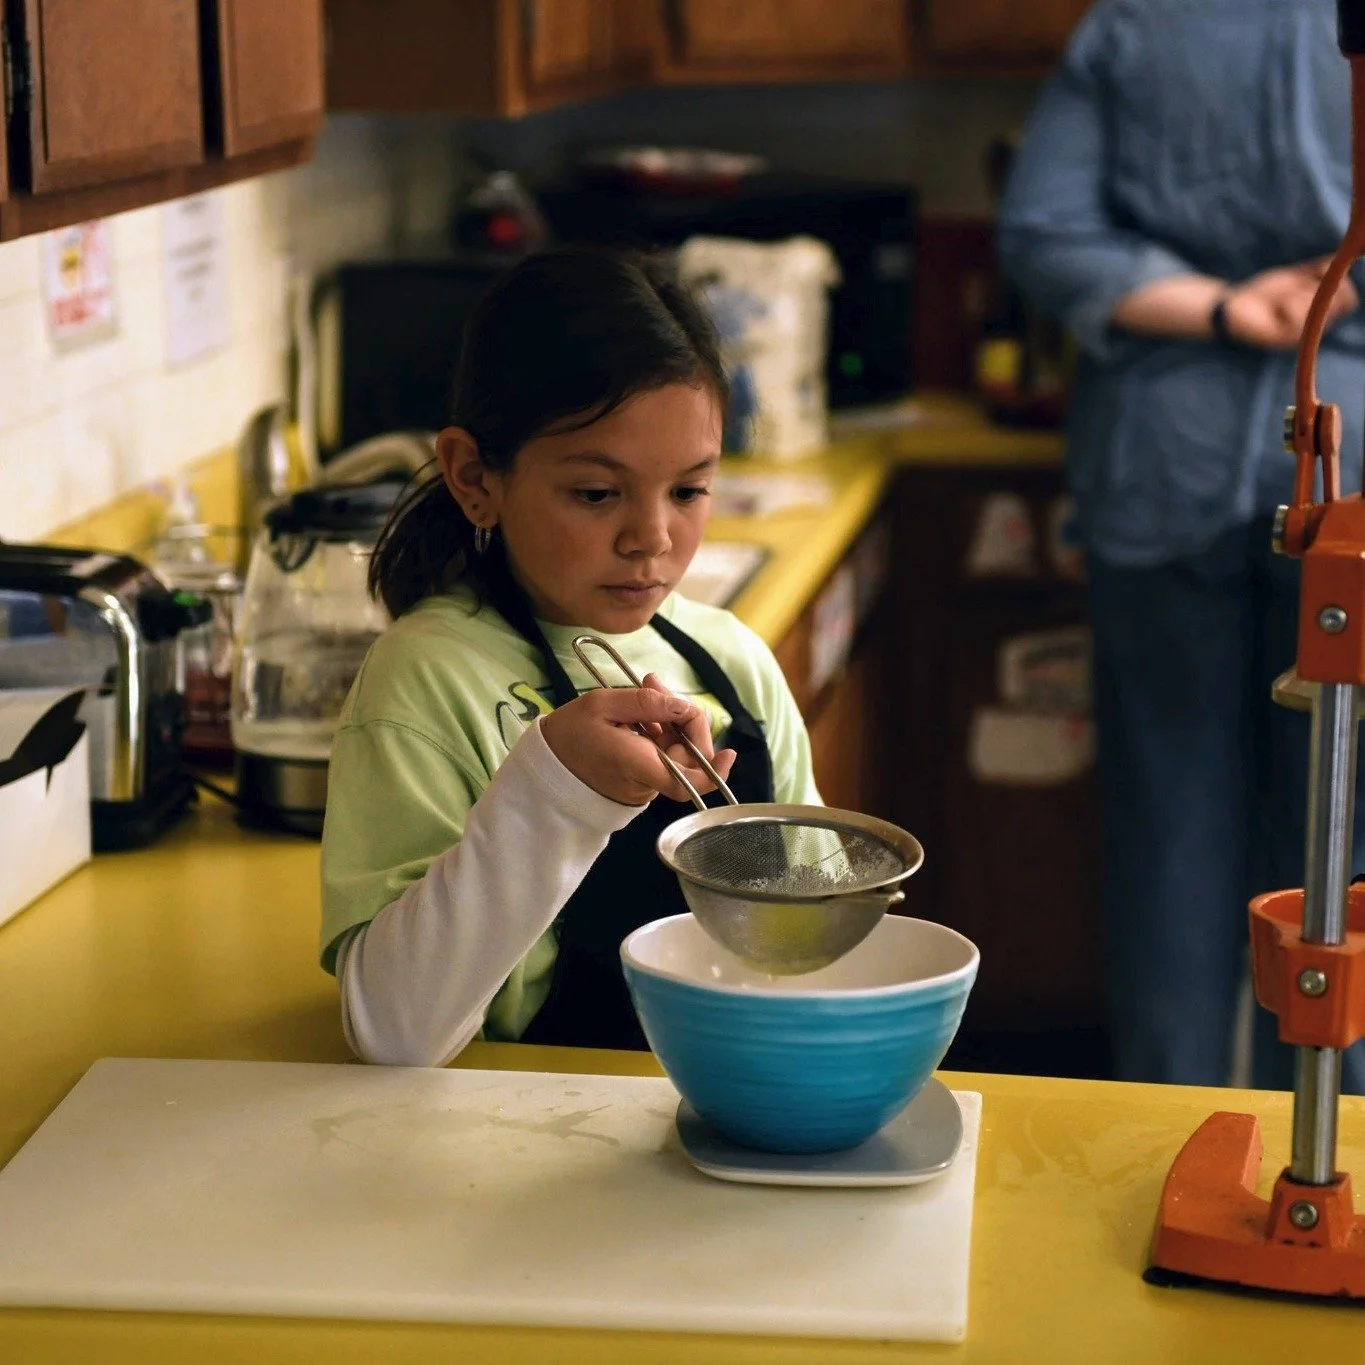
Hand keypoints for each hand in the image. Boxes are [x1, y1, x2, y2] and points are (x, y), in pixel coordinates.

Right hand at [541, 674, 736, 806]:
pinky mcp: (639, 780)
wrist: (544, 766)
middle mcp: (645, 782)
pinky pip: (661, 756)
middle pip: (687, 756)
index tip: (729, 752)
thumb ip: (647, 703)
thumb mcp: (602, 705)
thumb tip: (684, 705)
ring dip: (669, 721)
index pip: (689, 781)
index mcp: (637, 765)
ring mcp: (643, 784)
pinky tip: (639, 714)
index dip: (715, 770)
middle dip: (683, 718)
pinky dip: (658, 732)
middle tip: (656, 685)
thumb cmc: (568, 735)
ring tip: (645, 691)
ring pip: (675, 753)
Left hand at [1222, 260, 1358, 349]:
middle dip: (1324, 285)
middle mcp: (1314, 327)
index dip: (1343, 284)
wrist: (1233, 306)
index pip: (1349, 301)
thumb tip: (1338, 259)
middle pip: (1340, 302)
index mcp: (1320, 313)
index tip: (1323, 271)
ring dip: (1302, 292)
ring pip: (1319, 305)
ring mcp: (1301, 334)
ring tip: (1282, 299)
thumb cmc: (1264, 292)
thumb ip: (1317, 270)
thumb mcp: (1296, 277)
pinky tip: (1275, 308)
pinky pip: (1299, 314)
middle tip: (1302, 284)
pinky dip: (1289, 303)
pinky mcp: (1284, 339)